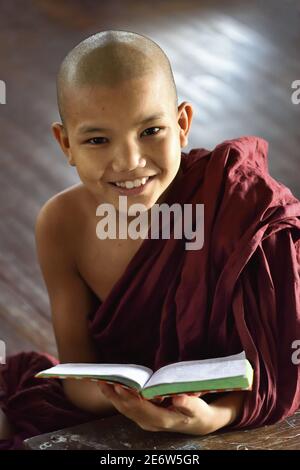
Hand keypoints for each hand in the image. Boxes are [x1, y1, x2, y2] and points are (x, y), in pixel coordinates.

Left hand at [97, 382, 217, 434]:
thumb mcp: (198, 409)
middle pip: (128, 409)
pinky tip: (111, 388)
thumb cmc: (199, 413)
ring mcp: (146, 421)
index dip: (128, 397)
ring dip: (112, 396)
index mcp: (163, 420)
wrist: (200, 423)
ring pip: (124, 409)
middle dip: (114, 395)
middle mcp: (150, 423)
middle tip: (102, 380)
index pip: (140, 408)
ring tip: (101, 381)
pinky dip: (117, 398)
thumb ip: (189, 404)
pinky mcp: (144, 417)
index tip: (119, 385)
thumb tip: (178, 397)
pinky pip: (127, 408)